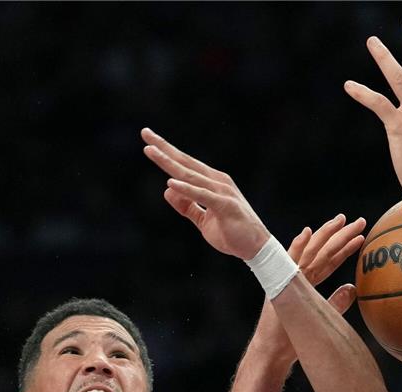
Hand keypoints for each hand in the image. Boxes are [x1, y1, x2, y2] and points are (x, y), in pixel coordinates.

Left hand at [141, 128, 270, 260]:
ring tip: (151, 152)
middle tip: (145, 133)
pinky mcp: (226, 205)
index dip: (166, 152)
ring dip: (170, 163)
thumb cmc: (231, 232)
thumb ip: (186, 206)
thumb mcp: (203, 220)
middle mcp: (216, 181)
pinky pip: (203, 195)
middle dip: (164, 148)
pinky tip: (171, 183)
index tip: (148, 140)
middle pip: (185, 162)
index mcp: (211, 182)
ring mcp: (222, 192)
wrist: (256, 248)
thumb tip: (167, 190)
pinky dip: (187, 189)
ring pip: (190, 175)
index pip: (184, 164)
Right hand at [257, 214, 364, 362]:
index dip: (344, 248)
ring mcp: (289, 278)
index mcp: (306, 282)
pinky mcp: (281, 284)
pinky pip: (290, 262)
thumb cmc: (293, 338)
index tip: (360, 235)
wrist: (272, 348)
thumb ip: (336, 301)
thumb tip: (353, 289)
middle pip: (322, 251)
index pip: (329, 261)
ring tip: (343, 221)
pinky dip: (297, 247)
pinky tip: (306, 233)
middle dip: (340, 235)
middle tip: (358, 221)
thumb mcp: (320, 315)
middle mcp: (298, 276)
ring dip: (327, 235)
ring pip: (311, 252)